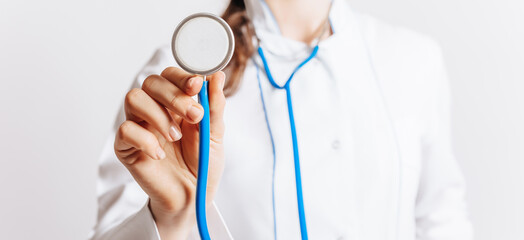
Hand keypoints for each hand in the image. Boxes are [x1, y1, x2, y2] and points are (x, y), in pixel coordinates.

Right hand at [114, 67, 225, 238]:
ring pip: (134, 99)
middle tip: (194, 116)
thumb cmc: (203, 163)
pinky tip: (159, 154)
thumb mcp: (214, 134)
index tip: (196, 85)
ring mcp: (139, 126)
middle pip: (151, 82)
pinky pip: (124, 130)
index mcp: (176, 102)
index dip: (181, 77)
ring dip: (158, 115)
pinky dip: (145, 139)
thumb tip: (217, 76)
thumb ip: (214, 106)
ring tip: (175, 137)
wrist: (194, 195)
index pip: (170, 76)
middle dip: (174, 96)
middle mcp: (155, 109)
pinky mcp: (126, 146)